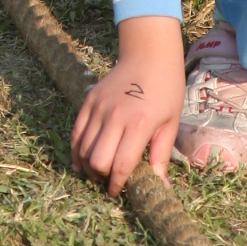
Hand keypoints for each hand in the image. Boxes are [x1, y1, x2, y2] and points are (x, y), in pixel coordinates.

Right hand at [70, 15, 186, 196]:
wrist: (149, 54)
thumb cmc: (166, 89)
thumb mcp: (170, 123)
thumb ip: (161, 156)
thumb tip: (161, 187)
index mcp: (138, 125)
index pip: (121, 166)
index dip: (117, 185)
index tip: (117, 191)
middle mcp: (115, 116)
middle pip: (97, 160)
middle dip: (101, 176)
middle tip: (108, 179)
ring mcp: (99, 107)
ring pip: (83, 148)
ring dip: (88, 165)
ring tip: (97, 170)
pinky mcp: (89, 100)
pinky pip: (76, 131)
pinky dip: (75, 149)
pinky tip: (80, 160)